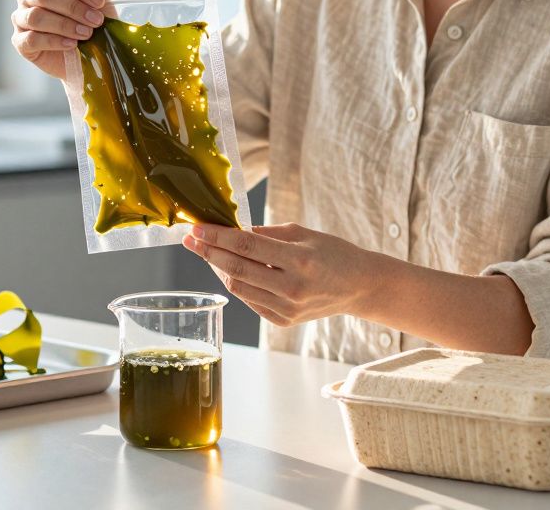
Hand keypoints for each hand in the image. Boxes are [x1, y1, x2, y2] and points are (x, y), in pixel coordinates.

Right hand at [10, 0, 109, 79]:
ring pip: (36, 16)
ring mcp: (20, 18)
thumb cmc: (86, 24)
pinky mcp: (19, 41)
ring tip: (86, 34)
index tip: (99, 1)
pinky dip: (54, 41)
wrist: (81, 57)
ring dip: (65, 25)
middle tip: (96, 21)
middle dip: (74, 7)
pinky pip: (31, 39)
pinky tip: (71, 44)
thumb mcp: (96, 6)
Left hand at [182, 222, 389, 327]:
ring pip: (238, 288)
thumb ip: (267, 234)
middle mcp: (292, 288)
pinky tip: (230, 270)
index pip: (247, 247)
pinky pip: (250, 301)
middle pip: (237, 270)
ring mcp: (287, 309)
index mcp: (299, 261)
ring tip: (209, 252)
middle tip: (191, 239)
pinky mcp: (283, 321)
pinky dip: (237, 284)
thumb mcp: (304, 233)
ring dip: (219, 269)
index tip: (196, 228)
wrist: (358, 287)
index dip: (217, 237)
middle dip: (208, 253)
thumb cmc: (333, 253)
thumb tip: (233, 231)